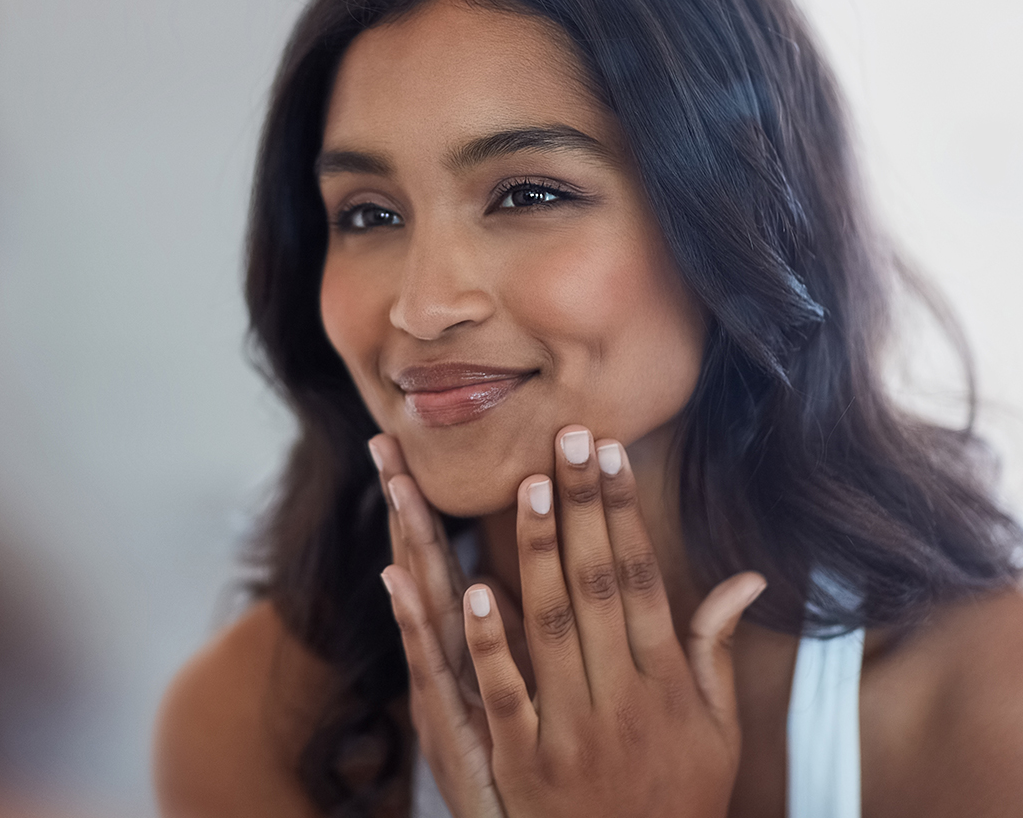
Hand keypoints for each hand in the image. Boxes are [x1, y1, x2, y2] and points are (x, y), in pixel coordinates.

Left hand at [377, 426, 765, 817]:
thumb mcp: (718, 731)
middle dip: (584, 507)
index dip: (625, 514)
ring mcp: (574, 731)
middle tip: (568, 437)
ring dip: (540, 554)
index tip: (610, 455)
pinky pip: (507, 694)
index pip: (642, 579)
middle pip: (599, 586)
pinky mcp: (526, 764)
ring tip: (530, 486)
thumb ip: (716, 650)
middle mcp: (625, 699)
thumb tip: (747, 578)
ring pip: (553, 627)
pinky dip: (490, 643)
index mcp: (669, 683)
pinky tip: (473, 589)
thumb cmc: (678, 798)